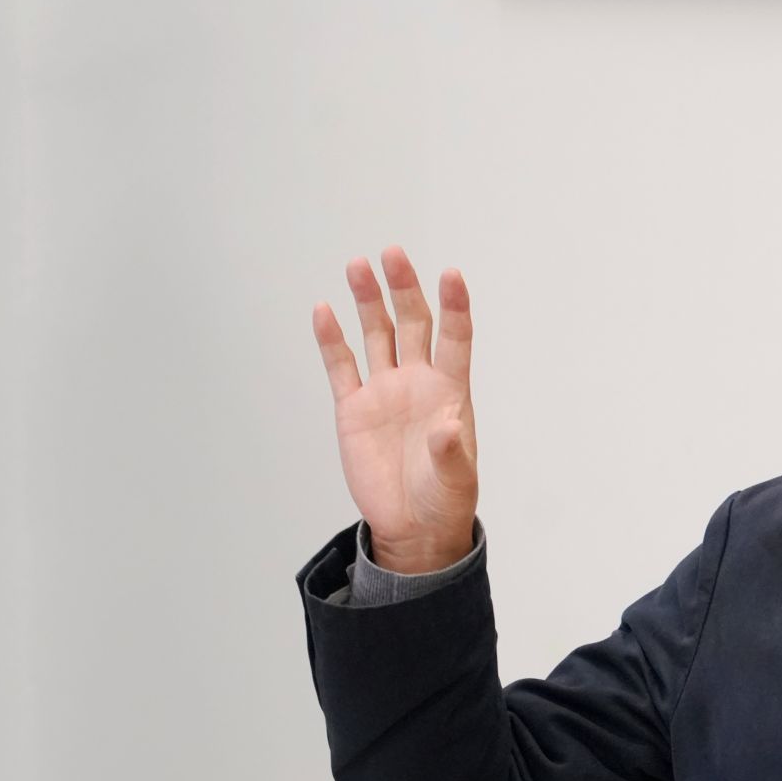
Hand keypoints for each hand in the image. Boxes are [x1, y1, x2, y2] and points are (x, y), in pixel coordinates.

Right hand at [311, 246, 478, 572]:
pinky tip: (325, 311)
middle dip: (404, 289)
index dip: (454, 307)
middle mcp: (417, 383)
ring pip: (375, 335)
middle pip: (411, 324)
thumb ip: (451, 452)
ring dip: (368, 301)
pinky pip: (341, 366)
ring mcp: (384, 392)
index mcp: (450, 393)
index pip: (455, 338)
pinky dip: (332, 339)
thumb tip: (448, 429)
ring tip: (359, 266)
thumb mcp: (456, 479)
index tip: (451, 274)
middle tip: (392, 254)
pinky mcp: (354, 408)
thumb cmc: (444, 500)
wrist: (412, 527)